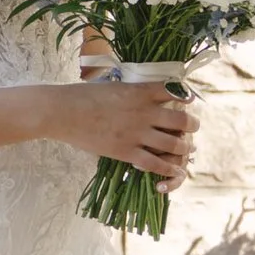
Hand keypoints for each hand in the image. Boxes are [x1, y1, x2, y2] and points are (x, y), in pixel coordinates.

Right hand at [44, 72, 196, 186]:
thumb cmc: (83, 94)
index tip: (189, 101)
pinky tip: (174, 169)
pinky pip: (155, 163)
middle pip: (182, 121)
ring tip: (186, 148)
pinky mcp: (125, 151)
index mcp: (141, 92)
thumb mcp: (113, 85)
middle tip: (192, 128)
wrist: (63, 111)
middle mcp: (144, 112)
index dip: (186, 97)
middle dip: (192, 126)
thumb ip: (132, 90)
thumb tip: (144, 91)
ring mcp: (136, 133)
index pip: (176, 92)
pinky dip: (168, 168)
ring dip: (184, 147)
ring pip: (174, 144)